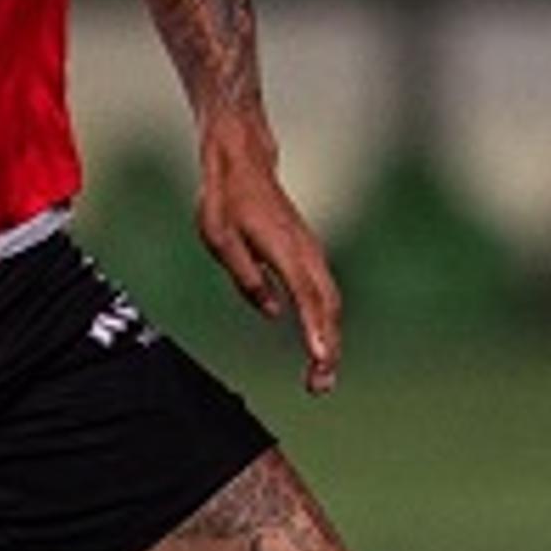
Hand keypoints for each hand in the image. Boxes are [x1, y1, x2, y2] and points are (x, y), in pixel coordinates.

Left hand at [197, 113, 340, 394]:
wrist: (244, 162)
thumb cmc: (226, 200)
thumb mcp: (220, 239)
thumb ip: (246, 277)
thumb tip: (271, 313)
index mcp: (285, 250)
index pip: (307, 297)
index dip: (315, 331)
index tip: (320, 360)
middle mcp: (307, 253)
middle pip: (328, 307)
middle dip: (328, 349)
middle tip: (319, 387)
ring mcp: (312, 252)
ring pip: (330, 302)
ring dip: (329, 340)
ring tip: (319, 378)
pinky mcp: (309, 254)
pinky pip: (324, 294)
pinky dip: (325, 323)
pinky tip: (318, 346)